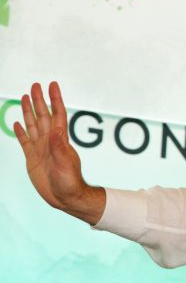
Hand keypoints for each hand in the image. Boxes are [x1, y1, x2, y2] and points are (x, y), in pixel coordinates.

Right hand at [13, 81, 104, 224]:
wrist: (65, 197)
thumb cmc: (69, 182)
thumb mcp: (65, 163)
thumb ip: (60, 146)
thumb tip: (57, 129)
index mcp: (60, 140)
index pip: (57, 114)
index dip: (55, 99)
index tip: (52, 85)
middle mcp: (50, 141)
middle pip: (43, 116)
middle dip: (39, 100)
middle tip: (35, 85)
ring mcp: (41, 149)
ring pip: (33, 125)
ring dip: (29, 112)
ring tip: (25, 98)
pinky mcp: (33, 158)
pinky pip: (25, 141)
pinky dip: (21, 131)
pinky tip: (18, 123)